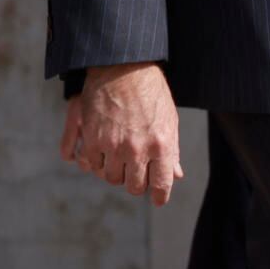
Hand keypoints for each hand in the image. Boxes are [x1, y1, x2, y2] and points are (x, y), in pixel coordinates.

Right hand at [59, 62, 182, 204]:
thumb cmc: (151, 92)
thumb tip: (177, 175)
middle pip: (133, 186)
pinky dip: (97, 162)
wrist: (123, 68)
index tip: (158, 199)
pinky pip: (92, 165)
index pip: (161, 184)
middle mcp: (138, 149)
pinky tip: (103, 152)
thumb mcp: (169, 119)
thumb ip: (172, 150)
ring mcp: (113, 146)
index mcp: (162, 144)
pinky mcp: (92, 140)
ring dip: (116, 172)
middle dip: (136, 183)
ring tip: (120, 159)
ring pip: (111, 178)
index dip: (159, 196)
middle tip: (136, 174)